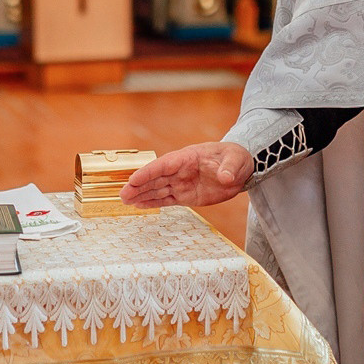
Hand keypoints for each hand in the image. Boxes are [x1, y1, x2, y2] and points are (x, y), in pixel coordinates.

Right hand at [121, 141, 251, 208]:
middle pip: (156, 178)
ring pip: (158, 189)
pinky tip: (140, 205)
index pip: (164, 165)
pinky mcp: (186, 195)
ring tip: (125, 201)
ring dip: (141, 195)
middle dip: (138, 185)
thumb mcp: (236, 160)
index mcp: (188, 158)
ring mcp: (182, 183)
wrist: (241, 169)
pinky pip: (167, 199)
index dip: (148, 172)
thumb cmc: (236, 158)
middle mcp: (180, 170)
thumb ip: (229, 168)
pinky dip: (153, 202)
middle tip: (122, 194)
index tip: (133, 179)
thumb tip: (225, 177)